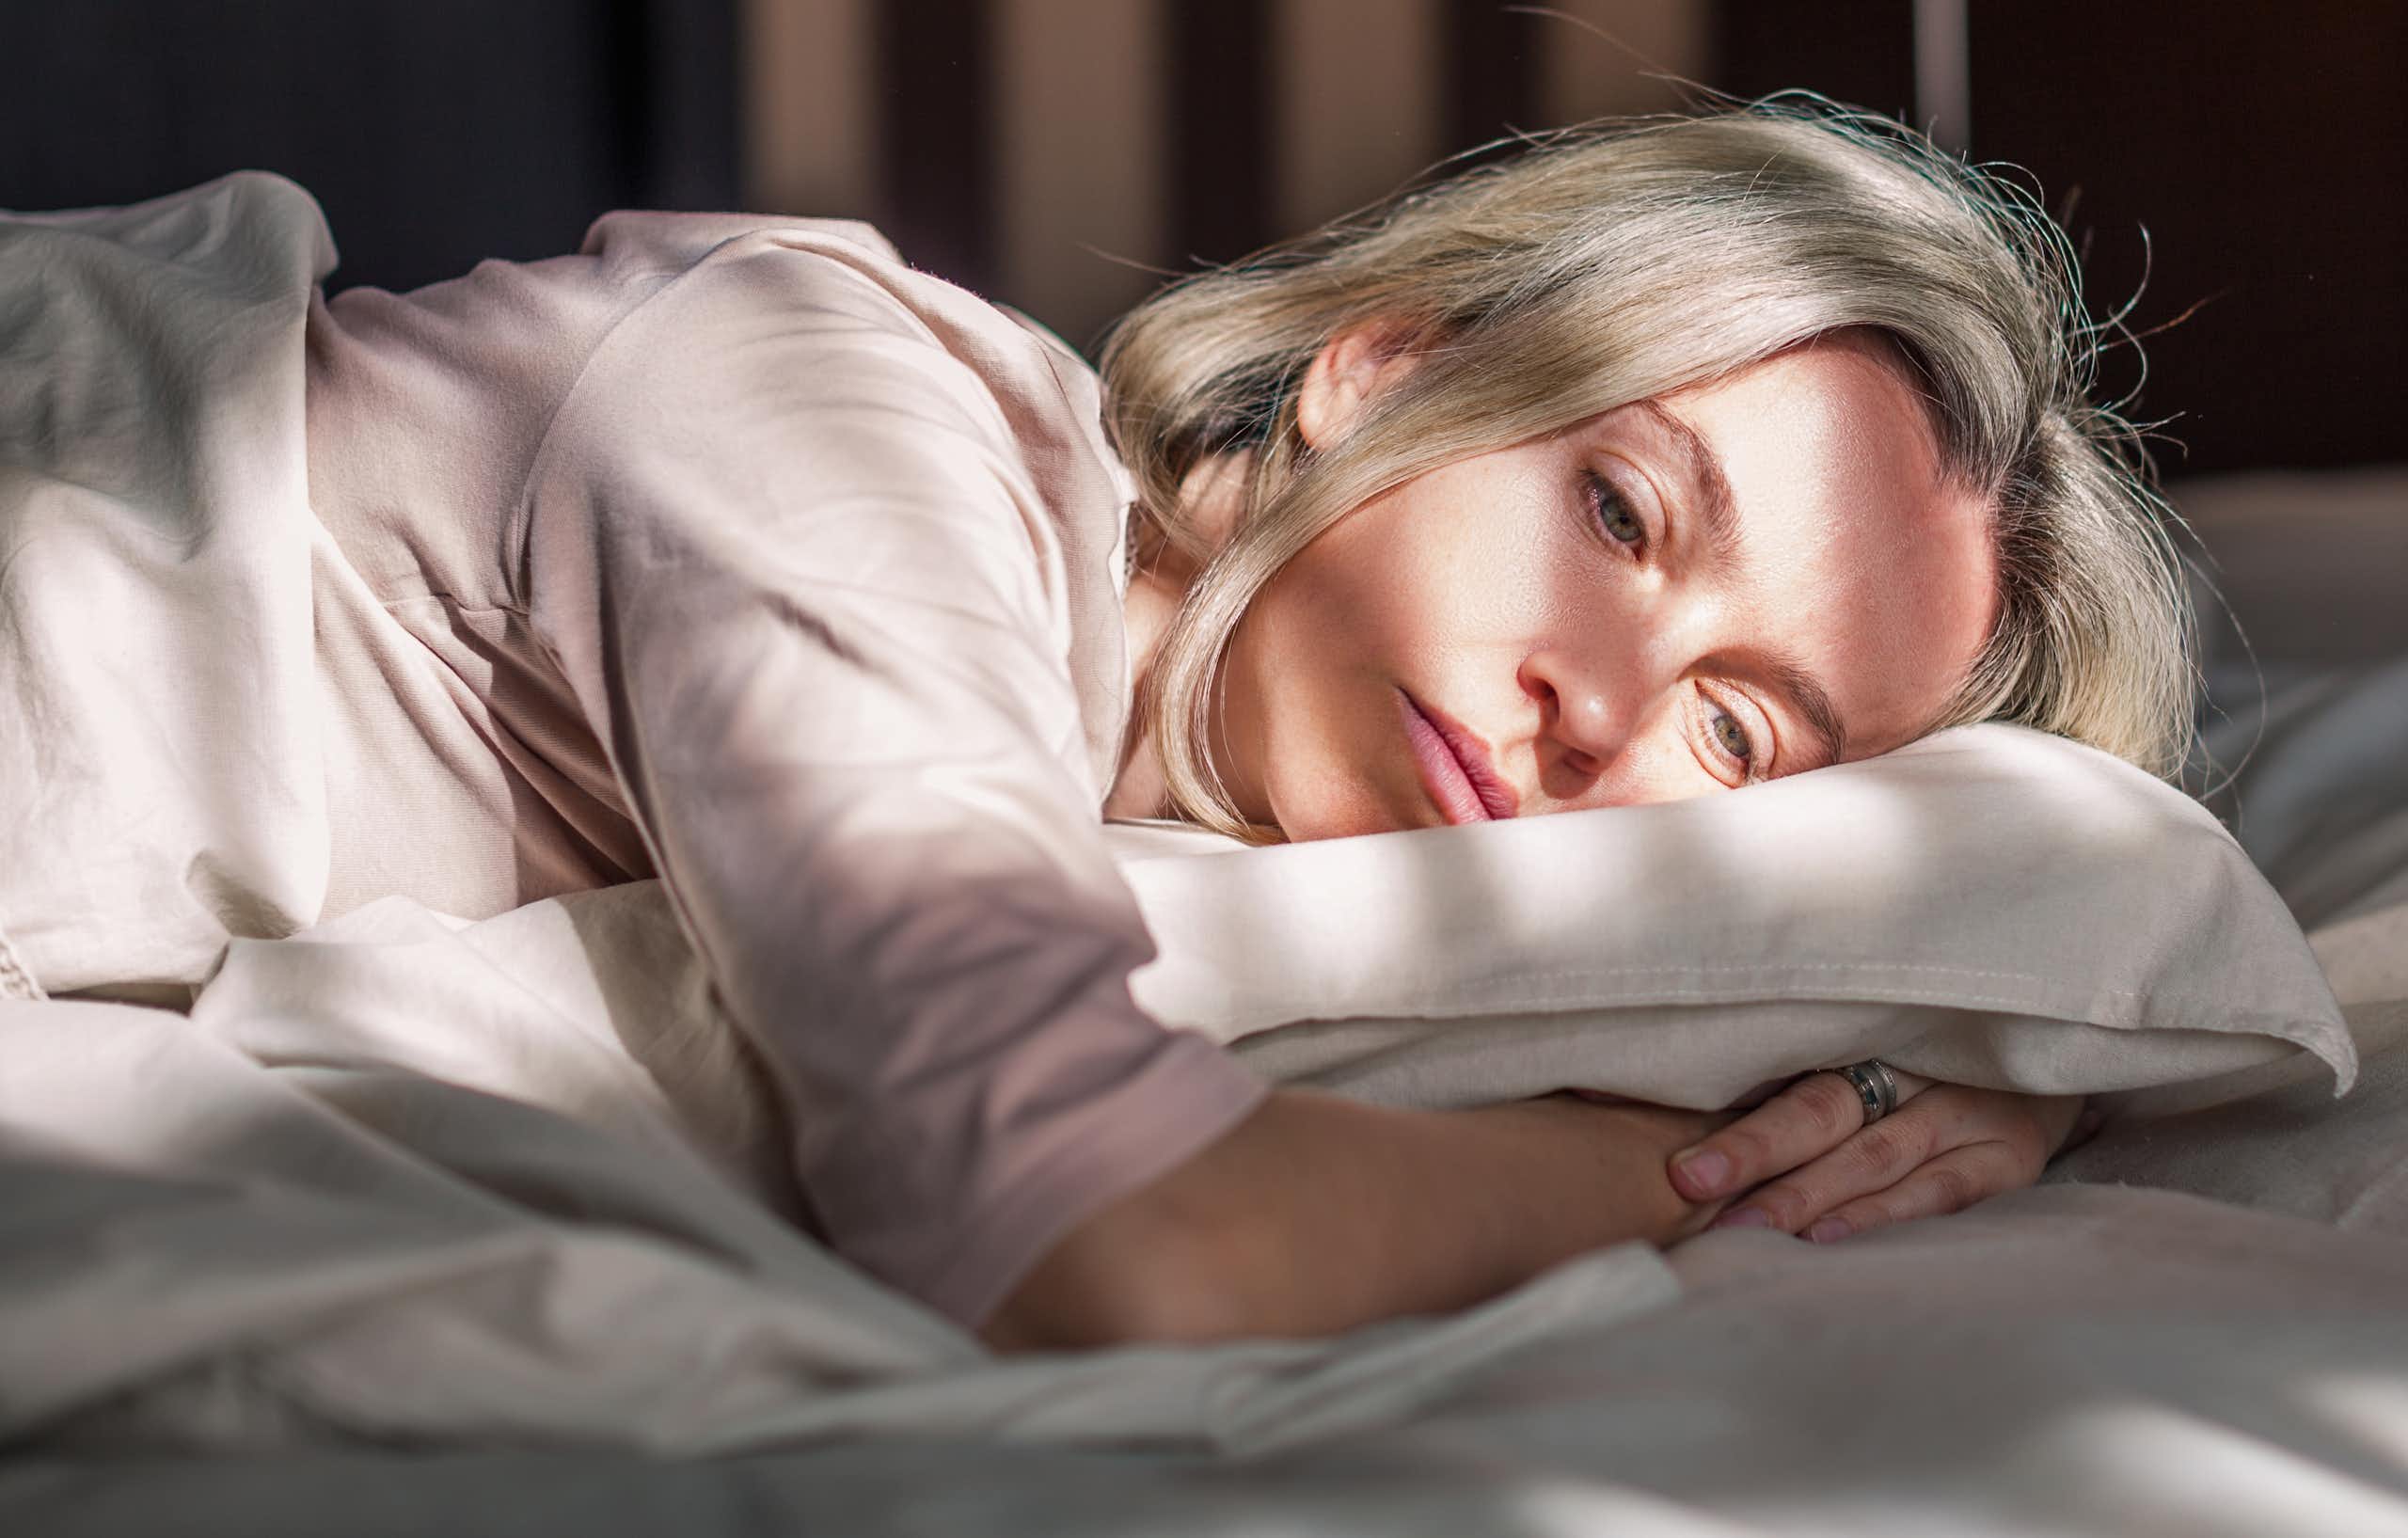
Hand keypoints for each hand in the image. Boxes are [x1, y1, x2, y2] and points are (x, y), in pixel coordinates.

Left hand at [1662, 1070, 2086, 1243]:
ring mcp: (1967, 1110)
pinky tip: (1829, 1239)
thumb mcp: (1866, 1044)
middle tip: (1691, 1184)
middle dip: (1754, 1151)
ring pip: (1873, 1156)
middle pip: (1822, 1109)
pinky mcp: (2009, 1156)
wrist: (2049, 1056)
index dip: (1736, 1118)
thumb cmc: (1927, 1058)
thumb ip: (1788, 1073)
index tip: (1675, 1158)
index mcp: (1866, 1031)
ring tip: (1747, 1229)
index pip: (1790, 1072)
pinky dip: (1880, 1215)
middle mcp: (1916, 1063)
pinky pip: (1938, 1191)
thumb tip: (1665, 1111)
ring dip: (1806, 1196)